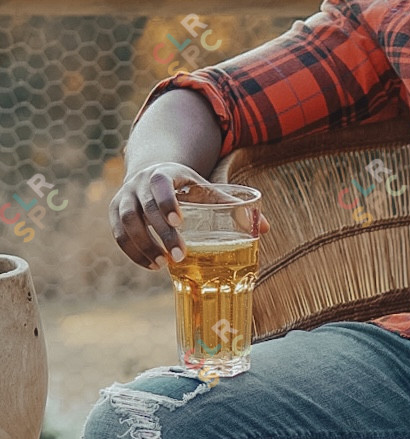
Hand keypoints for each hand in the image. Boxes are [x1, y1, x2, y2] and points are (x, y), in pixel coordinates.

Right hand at [109, 164, 269, 269]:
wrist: (151, 174)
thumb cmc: (187, 186)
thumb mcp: (207, 189)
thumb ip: (231, 205)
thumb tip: (266, 228)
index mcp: (164, 172)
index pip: (161, 184)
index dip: (168, 201)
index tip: (180, 221)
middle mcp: (139, 182)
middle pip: (145, 208)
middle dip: (162, 233)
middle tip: (180, 255)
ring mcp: (123, 197)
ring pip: (127, 223)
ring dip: (144, 246)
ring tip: (163, 265)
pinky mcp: (114, 212)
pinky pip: (119, 235)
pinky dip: (133, 251)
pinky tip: (151, 266)